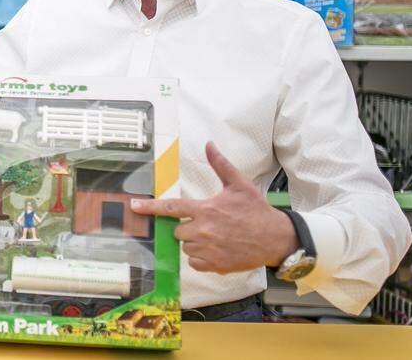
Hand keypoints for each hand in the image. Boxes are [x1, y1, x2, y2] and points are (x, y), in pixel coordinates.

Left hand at [131, 142, 297, 273]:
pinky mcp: (215, 265)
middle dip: (187, 227)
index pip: (171, 208)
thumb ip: (220, 165)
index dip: (150, 207)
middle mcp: (203, 231)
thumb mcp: (239, 185)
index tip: (135, 207)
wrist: (277, 239)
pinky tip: (216, 250)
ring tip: (215, 237)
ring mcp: (208, 250)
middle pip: (177, 231)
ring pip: (186, 247)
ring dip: (195, 243)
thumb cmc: (256, 210)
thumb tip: (209, 144)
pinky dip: (201, 259)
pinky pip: (195, 263)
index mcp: (205, 210)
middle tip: (207, 224)